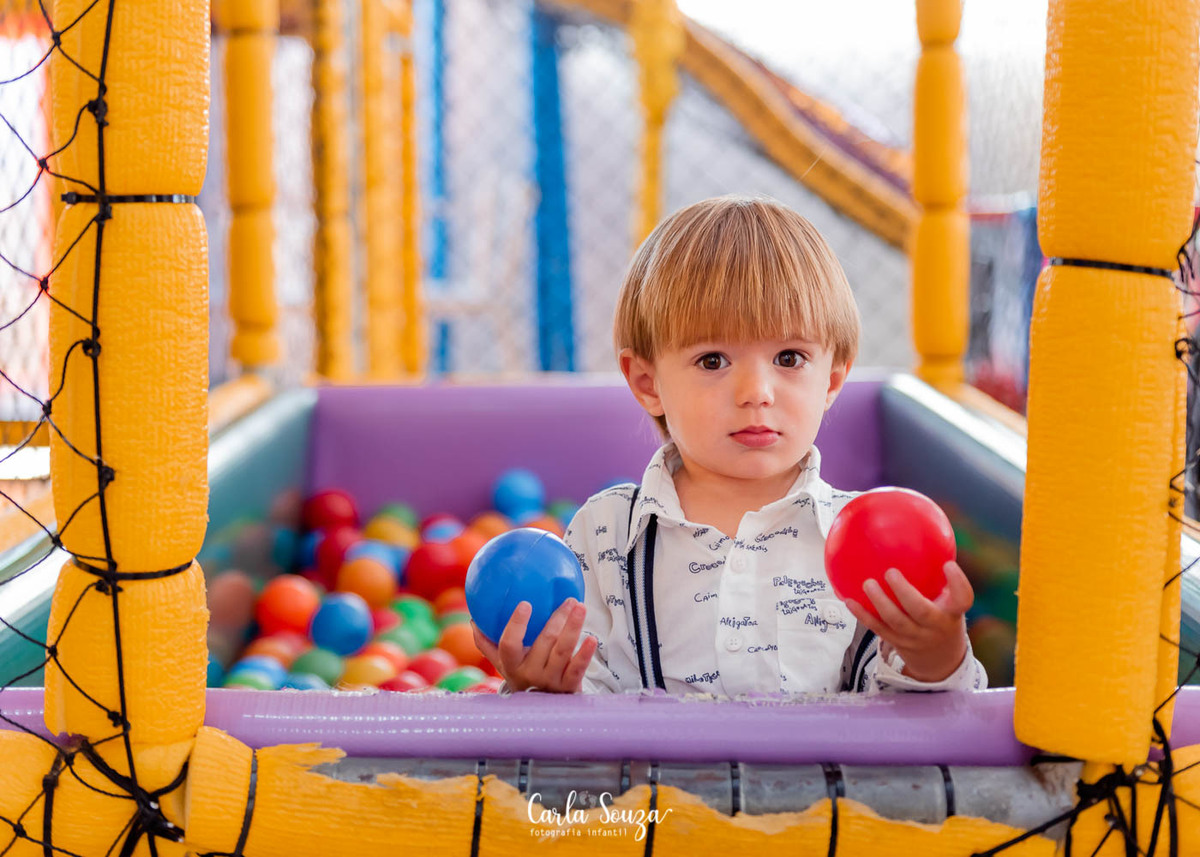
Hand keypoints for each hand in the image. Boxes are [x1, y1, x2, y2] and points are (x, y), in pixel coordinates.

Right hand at [470, 598, 596, 692]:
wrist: (541, 712)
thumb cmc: (521, 677)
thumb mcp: (503, 665)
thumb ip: (487, 644)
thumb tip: (473, 619)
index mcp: (511, 665)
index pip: (508, 645)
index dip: (516, 625)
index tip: (525, 604)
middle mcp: (530, 674)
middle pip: (544, 643)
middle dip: (557, 619)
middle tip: (568, 600)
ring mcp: (550, 681)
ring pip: (562, 652)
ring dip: (573, 628)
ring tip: (580, 608)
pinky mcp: (569, 687)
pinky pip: (577, 669)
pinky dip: (585, 654)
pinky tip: (591, 639)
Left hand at [843, 560, 973, 682]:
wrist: (940, 658)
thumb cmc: (941, 615)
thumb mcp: (948, 601)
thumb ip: (938, 577)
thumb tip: (921, 534)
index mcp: (951, 612)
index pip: (962, 599)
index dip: (958, 583)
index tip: (948, 565)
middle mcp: (935, 626)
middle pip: (921, 611)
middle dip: (905, 593)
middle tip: (891, 573)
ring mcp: (915, 637)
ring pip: (896, 621)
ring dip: (880, 602)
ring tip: (868, 584)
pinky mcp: (897, 643)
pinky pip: (878, 629)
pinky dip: (862, 615)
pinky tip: (849, 600)